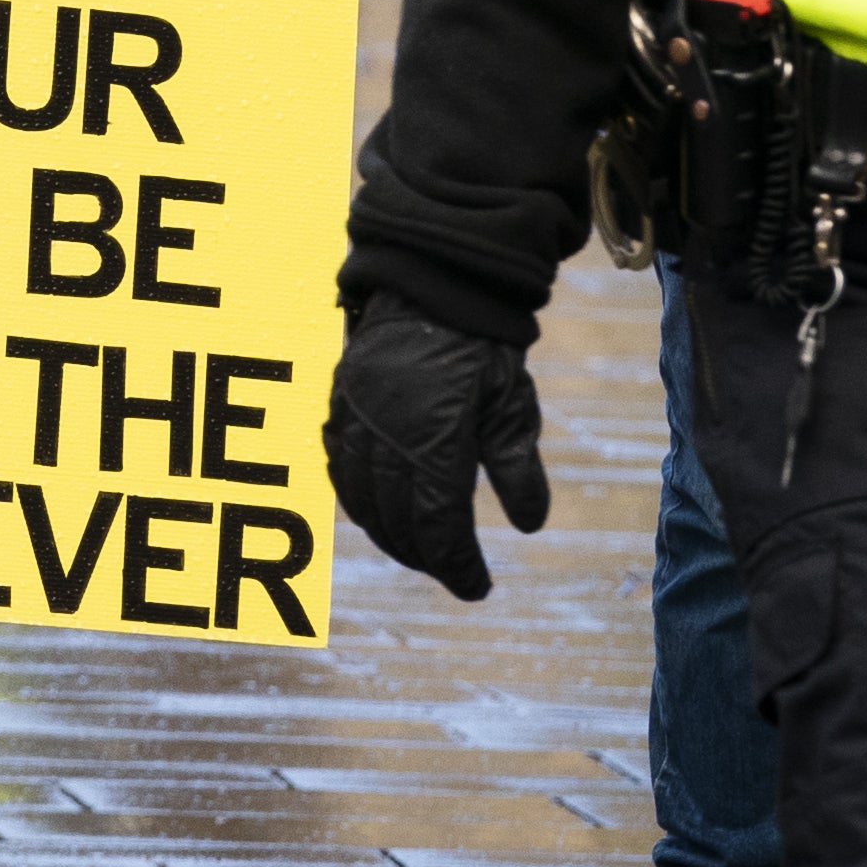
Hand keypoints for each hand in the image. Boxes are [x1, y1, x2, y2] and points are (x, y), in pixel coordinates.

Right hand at [324, 300, 546, 601]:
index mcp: (433, 437)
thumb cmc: (482, 343)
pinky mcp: (339, 404)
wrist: (432, 278)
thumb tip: (528, 526)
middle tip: (452, 573)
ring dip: (387, 535)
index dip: (457, 565)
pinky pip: (338, 467)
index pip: (438, 524)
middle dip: (425, 557)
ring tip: (417, 552)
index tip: (478, 587)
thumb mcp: (512, 403)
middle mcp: (385, 434)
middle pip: (396, 520)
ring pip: (360, 500)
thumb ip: (517, 466)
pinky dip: (356, 499)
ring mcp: (355, 419)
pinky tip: (374, 511)